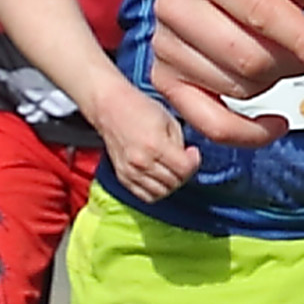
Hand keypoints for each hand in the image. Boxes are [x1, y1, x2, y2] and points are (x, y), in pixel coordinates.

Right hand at [92, 79, 202, 203]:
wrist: (110, 107)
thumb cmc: (139, 108)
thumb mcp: (169, 119)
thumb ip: (180, 143)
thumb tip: (187, 160)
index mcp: (155, 145)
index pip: (185, 169)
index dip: (194, 162)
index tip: (192, 153)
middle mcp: (141, 162)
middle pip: (175, 182)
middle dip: (184, 173)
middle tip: (183, 160)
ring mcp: (130, 172)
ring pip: (161, 193)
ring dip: (171, 184)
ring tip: (171, 169)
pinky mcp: (122, 177)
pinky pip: (145, 196)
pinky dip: (156, 191)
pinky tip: (159, 177)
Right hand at [151, 0, 303, 141]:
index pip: (260, 12)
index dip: (303, 39)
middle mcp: (173, 3)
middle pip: (249, 58)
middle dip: (290, 63)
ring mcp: (164, 45)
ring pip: (237, 89)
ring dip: (273, 84)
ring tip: (281, 61)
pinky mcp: (166, 80)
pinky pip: (210, 124)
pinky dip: (248, 132)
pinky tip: (276, 123)